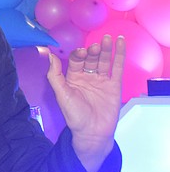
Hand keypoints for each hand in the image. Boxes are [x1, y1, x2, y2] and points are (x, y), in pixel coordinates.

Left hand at [46, 34, 124, 171]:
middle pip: (91, 58)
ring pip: (104, 61)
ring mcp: (101, 80)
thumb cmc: (74, 115)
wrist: (92, 133)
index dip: (78, 54)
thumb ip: (54, 75)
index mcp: (73, 77)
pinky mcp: (114, 86)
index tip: (81, 51)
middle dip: (92, 51)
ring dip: (106, 49)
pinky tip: (120, 43)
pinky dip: (119, 55)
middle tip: (95, 46)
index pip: (76, 60)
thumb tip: (49, 55)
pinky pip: (117, 68)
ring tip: (108, 38)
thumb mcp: (61, 94)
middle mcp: (87, 76)